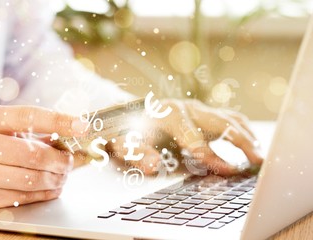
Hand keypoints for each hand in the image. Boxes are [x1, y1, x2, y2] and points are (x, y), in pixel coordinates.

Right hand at [0, 105, 86, 213]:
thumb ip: (23, 127)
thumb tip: (62, 134)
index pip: (30, 117)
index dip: (59, 121)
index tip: (81, 125)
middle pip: (37, 155)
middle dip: (62, 161)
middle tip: (70, 161)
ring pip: (33, 179)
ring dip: (56, 179)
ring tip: (63, 175)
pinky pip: (23, 198)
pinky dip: (43, 193)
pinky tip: (50, 188)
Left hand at [107, 99, 262, 175]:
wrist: (129, 114)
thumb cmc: (130, 131)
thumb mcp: (127, 144)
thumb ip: (139, 155)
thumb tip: (152, 166)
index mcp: (170, 114)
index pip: (195, 138)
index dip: (211, 156)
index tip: (228, 170)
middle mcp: (188, 108)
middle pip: (221, 122)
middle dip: (241, 141)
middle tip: (257, 160)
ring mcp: (198, 109)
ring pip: (229, 118)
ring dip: (247, 135)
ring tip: (259, 155)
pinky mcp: (203, 112)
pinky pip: (229, 118)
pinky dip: (243, 130)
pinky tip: (250, 144)